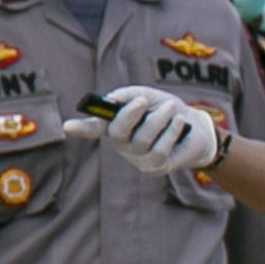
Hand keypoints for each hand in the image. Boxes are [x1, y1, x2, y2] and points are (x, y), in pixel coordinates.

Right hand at [60, 84, 227, 177]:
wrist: (196, 128)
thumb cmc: (166, 110)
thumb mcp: (148, 96)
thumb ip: (129, 95)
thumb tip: (112, 100)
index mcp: (114, 125)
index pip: (94, 127)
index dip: (81, 128)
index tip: (68, 127)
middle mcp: (121, 143)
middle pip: (118, 130)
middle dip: (129, 113)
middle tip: (142, 100)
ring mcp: (136, 158)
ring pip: (143, 138)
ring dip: (159, 119)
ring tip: (171, 107)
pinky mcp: (153, 168)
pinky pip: (160, 149)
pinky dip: (171, 131)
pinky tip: (179, 122)